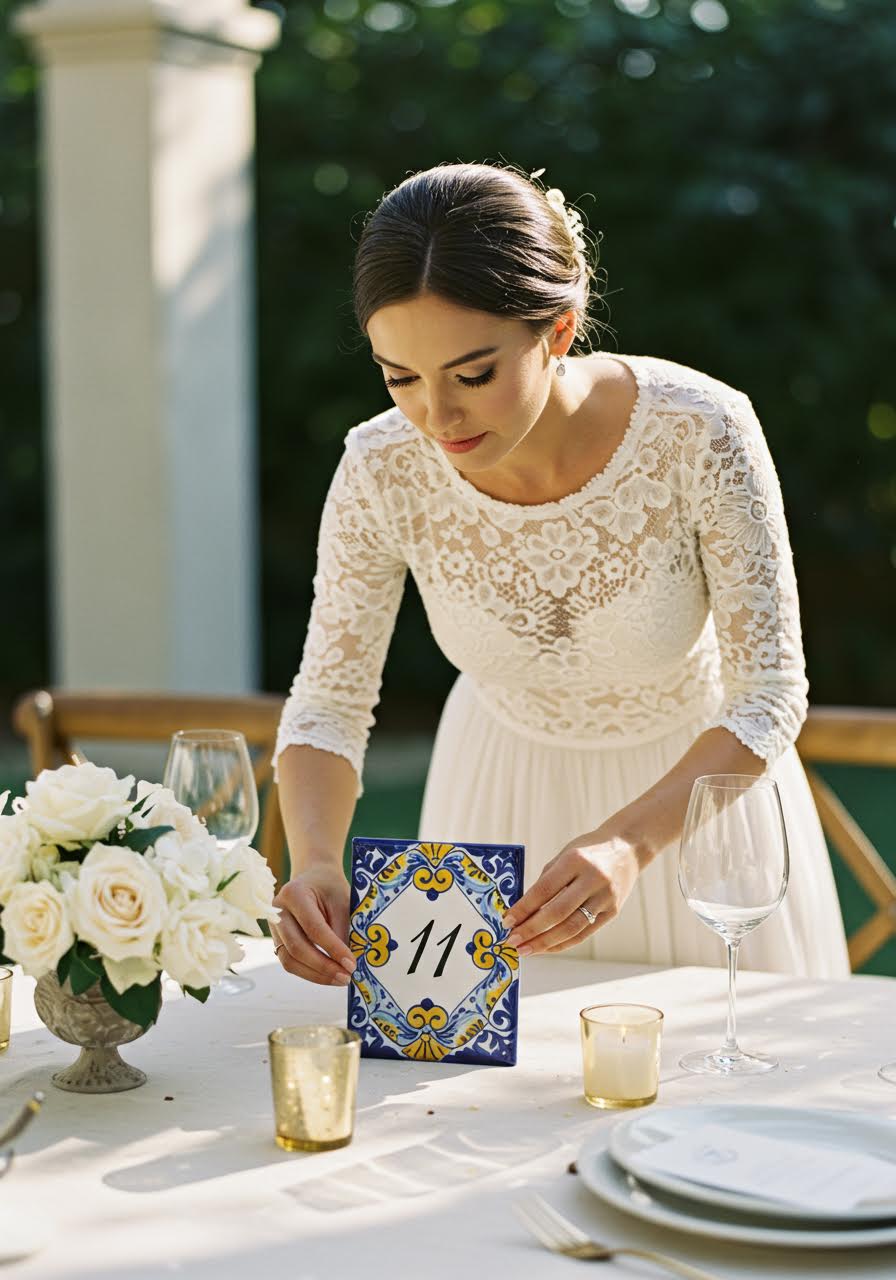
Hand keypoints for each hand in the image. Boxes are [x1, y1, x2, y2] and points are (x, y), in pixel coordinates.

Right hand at [271, 863, 356, 985]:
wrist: (314, 877)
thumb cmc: (330, 887)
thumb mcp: (342, 901)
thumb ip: (341, 929)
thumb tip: (346, 963)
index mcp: (294, 894)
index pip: (313, 928)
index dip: (333, 949)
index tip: (352, 964)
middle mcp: (277, 911)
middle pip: (296, 947)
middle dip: (323, 967)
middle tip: (347, 977)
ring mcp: (273, 928)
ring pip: (289, 960)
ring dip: (316, 975)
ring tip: (340, 979)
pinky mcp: (277, 941)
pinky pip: (290, 962)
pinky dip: (310, 973)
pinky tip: (329, 975)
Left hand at [503, 829, 641, 955]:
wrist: (628, 848)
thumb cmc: (589, 851)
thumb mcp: (565, 855)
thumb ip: (547, 880)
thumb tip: (523, 911)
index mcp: (575, 860)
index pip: (544, 889)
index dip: (524, 908)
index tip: (506, 922)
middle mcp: (592, 879)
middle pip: (557, 912)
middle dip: (531, 930)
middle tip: (512, 941)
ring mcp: (605, 897)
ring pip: (572, 928)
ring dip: (545, 943)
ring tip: (526, 950)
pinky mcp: (613, 912)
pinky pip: (584, 933)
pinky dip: (563, 943)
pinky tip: (546, 948)